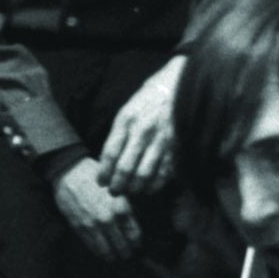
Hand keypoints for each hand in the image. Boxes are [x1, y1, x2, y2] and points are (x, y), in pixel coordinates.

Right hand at [54, 157, 141, 261]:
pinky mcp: (79, 228)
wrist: (70, 172)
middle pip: (122, 247)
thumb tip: (136, 222)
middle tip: (128, 253)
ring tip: (115, 256)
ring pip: (106, 251)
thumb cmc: (96, 176)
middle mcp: (108, 220)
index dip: (137, 243)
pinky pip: (92, 247)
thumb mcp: (118, 187)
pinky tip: (102, 251)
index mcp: (121, 208)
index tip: (137, 245)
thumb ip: (128, 205)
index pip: (134, 235)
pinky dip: (99, 252)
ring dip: (113, 256)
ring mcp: (92, 226)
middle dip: (126, 252)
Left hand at [97, 56, 185, 196]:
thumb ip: (118, 135)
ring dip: (134, 188)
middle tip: (114, 191)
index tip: (101, 182)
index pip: (110, 154)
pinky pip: (162, 173)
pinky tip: (148, 188)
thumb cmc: (148, 100)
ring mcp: (160, 141)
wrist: (177, 86)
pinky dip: (154, 185)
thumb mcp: (127, 111)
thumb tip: (108, 161)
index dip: (104, 172)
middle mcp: (142, 132)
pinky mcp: (175, 147)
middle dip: (117, 185)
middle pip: (125, 168)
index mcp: (126, 121)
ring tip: (130, 191)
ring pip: (143, 175)